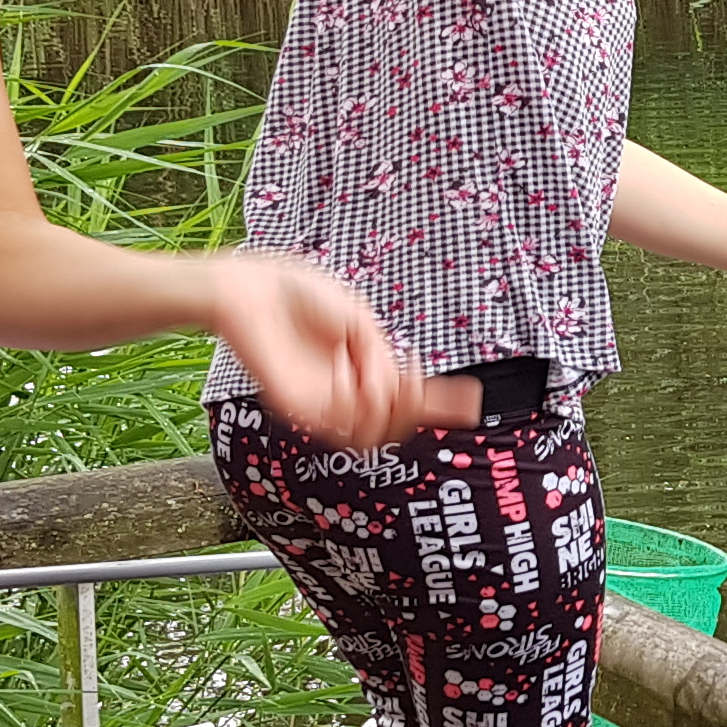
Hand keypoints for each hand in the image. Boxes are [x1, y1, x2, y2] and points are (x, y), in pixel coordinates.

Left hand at [207, 253, 442, 447]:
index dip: (442, 404)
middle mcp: (347, 389)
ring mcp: (323, 401)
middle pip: (395, 424)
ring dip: (386, 410)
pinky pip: (339, 428)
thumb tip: (394, 385)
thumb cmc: (302, 295)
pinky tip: (348, 374)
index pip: (407, 397)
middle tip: (412, 380)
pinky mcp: (298, 407)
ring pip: (372, 435)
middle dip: (416, 408)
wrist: (255, 291)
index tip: (471, 400)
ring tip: (377, 378)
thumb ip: (380, 356)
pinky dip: (355, 405)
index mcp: (364, 366)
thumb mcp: (359, 318)